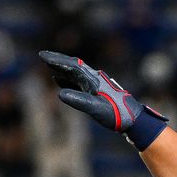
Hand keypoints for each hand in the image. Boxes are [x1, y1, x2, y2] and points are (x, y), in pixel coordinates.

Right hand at [38, 50, 156, 132]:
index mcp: (93, 79)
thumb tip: (59, 94)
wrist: (134, 120)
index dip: (56, 60)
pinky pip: (79, 82)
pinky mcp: (98, 92)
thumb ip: (79, 100)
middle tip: (43, 56)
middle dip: (58, 61)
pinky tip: (60, 81)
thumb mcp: (96, 108)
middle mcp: (94, 78)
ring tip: (48, 66)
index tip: (42, 55)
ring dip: (62, 69)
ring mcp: (96, 84)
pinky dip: (68, 80)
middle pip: (73, 65)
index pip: (72, 66)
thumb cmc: (117, 114)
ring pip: (75, 73)